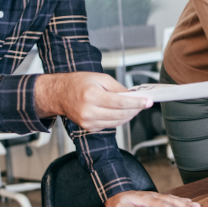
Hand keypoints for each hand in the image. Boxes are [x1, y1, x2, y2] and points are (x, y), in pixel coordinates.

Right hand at [35, 72, 151, 131]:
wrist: (59, 94)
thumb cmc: (78, 83)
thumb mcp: (100, 78)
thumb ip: (117, 88)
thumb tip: (133, 95)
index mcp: (91, 95)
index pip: (119, 102)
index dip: (136, 103)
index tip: (147, 102)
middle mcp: (89, 111)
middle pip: (120, 115)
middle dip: (135, 110)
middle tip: (144, 104)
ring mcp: (88, 122)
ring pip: (117, 122)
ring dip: (129, 115)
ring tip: (135, 107)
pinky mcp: (89, 128)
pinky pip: (109, 126)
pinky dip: (119, 120)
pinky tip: (122, 112)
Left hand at [105, 190, 200, 206]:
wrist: (114, 193)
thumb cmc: (117, 202)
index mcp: (146, 199)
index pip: (162, 205)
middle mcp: (153, 196)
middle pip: (171, 200)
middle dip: (185, 205)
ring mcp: (155, 195)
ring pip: (173, 198)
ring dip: (185, 202)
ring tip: (197, 206)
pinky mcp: (156, 197)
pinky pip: (170, 198)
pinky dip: (180, 199)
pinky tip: (188, 201)